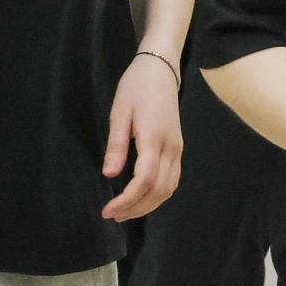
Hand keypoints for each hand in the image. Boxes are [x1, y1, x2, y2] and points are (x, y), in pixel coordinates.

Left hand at [100, 53, 185, 219]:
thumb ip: (116, 145)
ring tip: (125, 212)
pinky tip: (142, 198)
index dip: (127, 200)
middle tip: (112, 215)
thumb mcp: (120, 112)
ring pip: (168, 189)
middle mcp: (171, 148)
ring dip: (148, 205)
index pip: (144, 180)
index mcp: (154, 138)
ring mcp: (177, 149)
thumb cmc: (136, 87)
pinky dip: (158, 195)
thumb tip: (109, 174)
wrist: (161, 70)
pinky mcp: (178, 148)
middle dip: (136, 208)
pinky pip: (172, 180)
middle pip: (158, 190)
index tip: (108, 209)